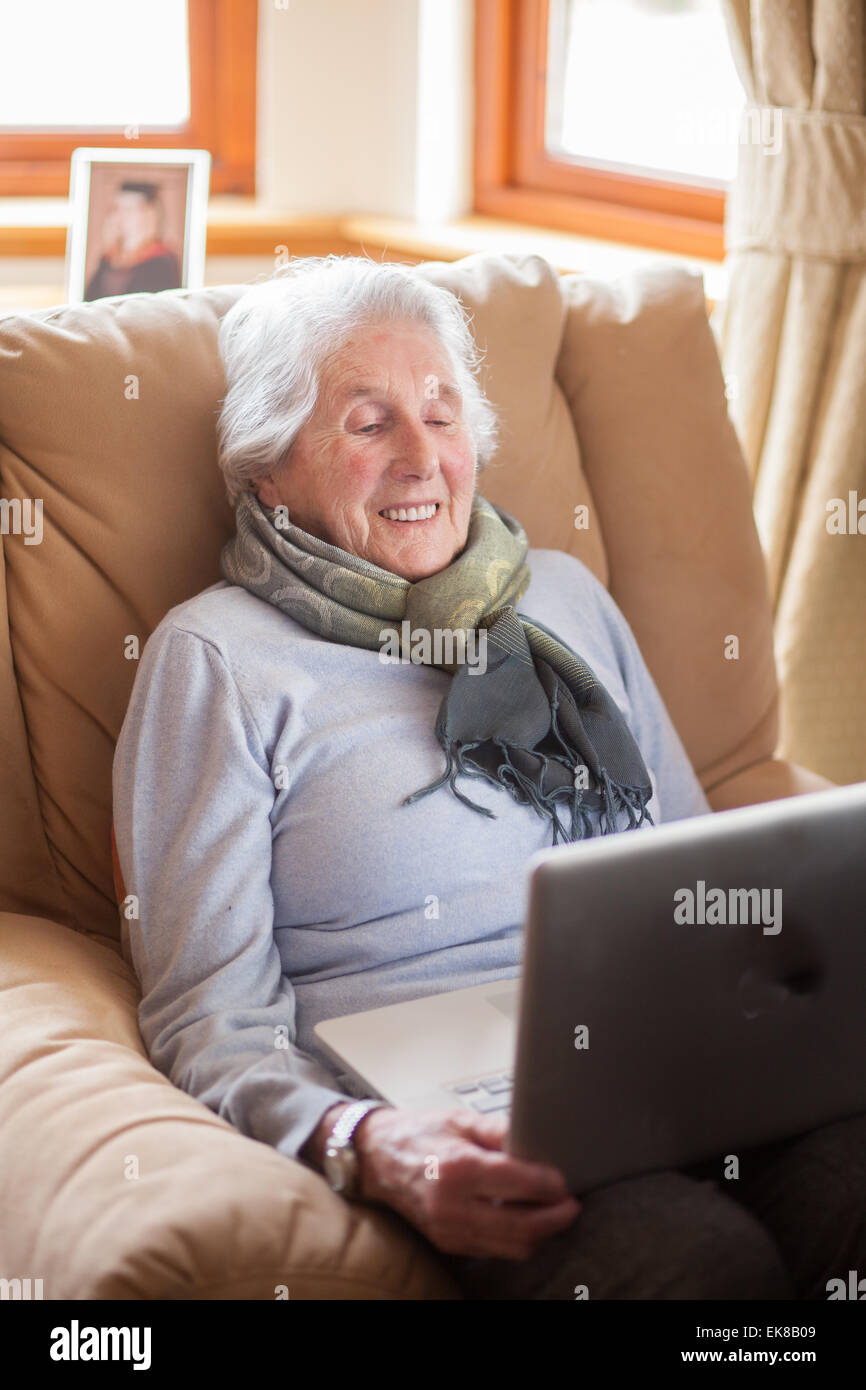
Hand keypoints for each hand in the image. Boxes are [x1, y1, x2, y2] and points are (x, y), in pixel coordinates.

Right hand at [353, 1105, 580, 1259]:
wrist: (376, 1158)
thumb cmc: (419, 1133)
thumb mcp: (461, 1120)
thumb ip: (502, 1131)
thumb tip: (539, 1142)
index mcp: (459, 1169)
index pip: (521, 1185)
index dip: (551, 1185)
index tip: (565, 1180)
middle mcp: (453, 1206)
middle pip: (522, 1227)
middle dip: (556, 1218)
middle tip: (571, 1204)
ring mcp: (449, 1230)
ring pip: (512, 1246)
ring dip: (540, 1233)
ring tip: (553, 1212)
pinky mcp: (448, 1242)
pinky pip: (494, 1249)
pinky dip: (515, 1237)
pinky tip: (523, 1217)